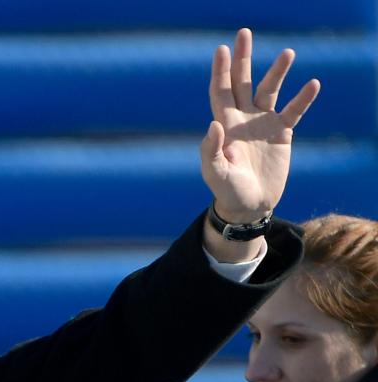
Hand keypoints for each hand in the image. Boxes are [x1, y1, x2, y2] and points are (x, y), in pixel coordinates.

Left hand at [200, 28, 319, 223]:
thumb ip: (211, 150)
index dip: (220, 71)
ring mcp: (262, 123)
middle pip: (243, 82)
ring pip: (270, 90)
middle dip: (242, 59)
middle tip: (244, 34)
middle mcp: (242, 118)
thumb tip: (215, 124)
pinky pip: (294, 111)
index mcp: (224, 124)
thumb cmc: (227, 190)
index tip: (221, 50)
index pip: (220, 91)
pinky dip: (303, 99)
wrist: (249, 204)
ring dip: (278, 72)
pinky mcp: (281, 133)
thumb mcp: (215, 174)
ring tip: (288, 53)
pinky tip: (312, 84)